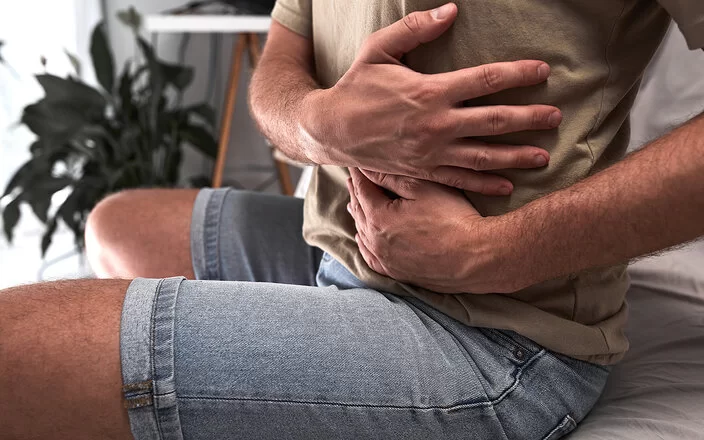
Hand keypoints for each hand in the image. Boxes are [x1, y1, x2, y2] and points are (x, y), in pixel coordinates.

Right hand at [302, 3, 561, 195]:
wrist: (331, 130)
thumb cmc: (356, 87)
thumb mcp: (378, 50)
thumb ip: (415, 29)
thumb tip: (451, 10)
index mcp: (429, 91)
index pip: (485, 80)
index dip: (517, 74)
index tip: (543, 71)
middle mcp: (436, 124)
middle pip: (493, 120)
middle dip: (528, 118)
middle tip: (556, 117)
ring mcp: (431, 151)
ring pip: (482, 155)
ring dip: (515, 155)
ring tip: (544, 156)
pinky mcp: (422, 170)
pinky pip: (459, 179)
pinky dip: (484, 183)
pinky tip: (506, 186)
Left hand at [347, 168, 516, 293]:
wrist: (476, 258)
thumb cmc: (453, 218)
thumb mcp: (423, 188)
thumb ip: (391, 176)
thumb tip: (367, 168)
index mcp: (379, 217)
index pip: (362, 188)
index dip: (359, 173)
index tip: (356, 162)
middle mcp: (376, 241)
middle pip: (359, 211)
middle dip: (357, 192)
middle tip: (354, 178)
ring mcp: (385, 260)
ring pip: (363, 234)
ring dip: (359, 217)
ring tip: (356, 203)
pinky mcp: (396, 273)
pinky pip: (371, 258)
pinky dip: (365, 244)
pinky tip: (365, 238)